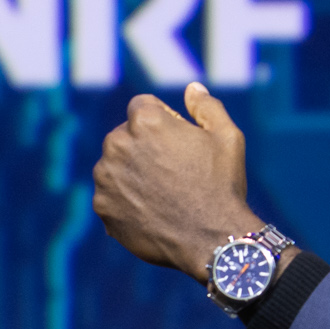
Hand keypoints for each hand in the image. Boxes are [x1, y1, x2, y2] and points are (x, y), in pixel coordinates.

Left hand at [93, 80, 262, 280]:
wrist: (212, 240)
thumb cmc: (222, 186)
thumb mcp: (227, 137)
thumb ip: (206, 106)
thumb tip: (191, 88)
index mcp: (145, 120)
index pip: (142, 107)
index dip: (163, 123)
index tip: (179, 145)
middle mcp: (117, 144)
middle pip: (124, 135)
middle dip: (143, 148)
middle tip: (173, 173)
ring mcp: (106, 177)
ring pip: (114, 166)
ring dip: (131, 174)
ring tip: (162, 195)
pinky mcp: (102, 206)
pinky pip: (110, 196)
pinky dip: (125, 202)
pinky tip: (151, 213)